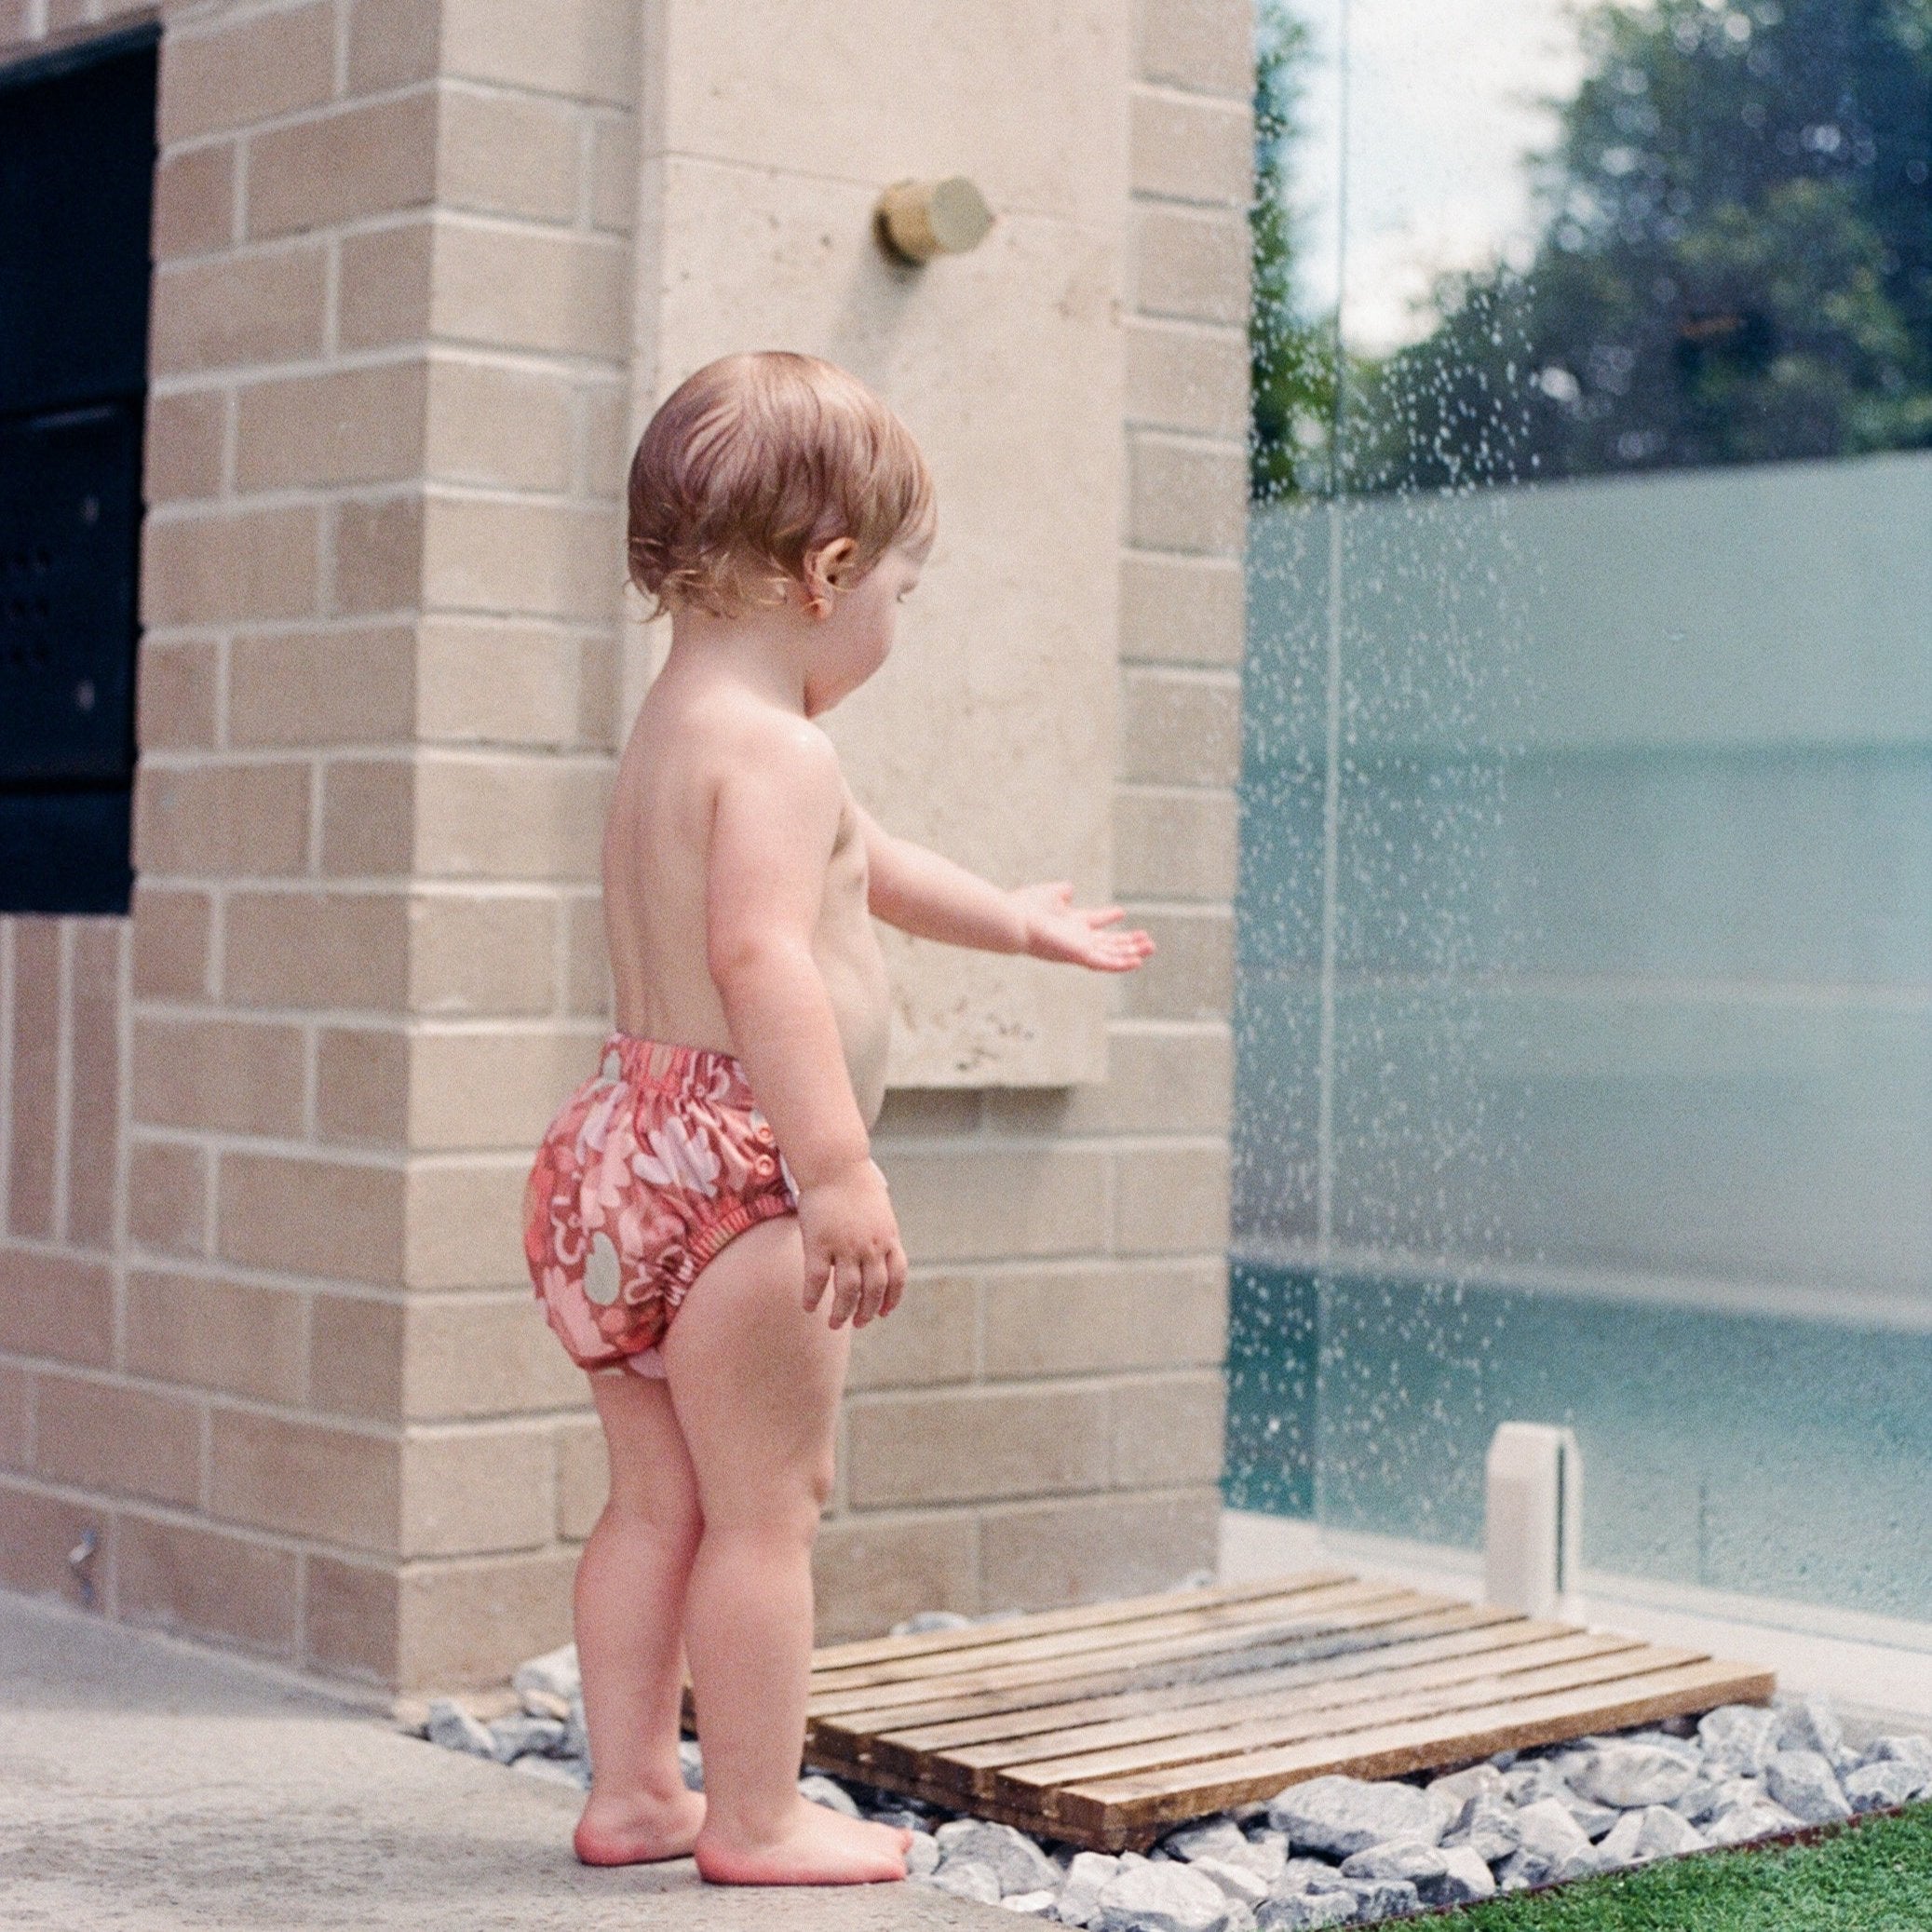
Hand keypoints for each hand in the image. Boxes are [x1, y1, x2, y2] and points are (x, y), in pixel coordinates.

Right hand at [796, 1158, 906, 1328]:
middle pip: (874, 1289)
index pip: (898, 1276)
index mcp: (888, 1237)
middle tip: (859, 1323)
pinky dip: (813, 1297)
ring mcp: (845, 1246)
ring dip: (843, 1312)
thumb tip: (884, 1247)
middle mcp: (870, 1246)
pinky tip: (809, 1306)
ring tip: (835, 1323)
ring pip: (847, 1291)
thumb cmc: (854, 1182)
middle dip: (868, 1311)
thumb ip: (882, 1232)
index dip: (892, 1298)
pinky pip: (817, 1280)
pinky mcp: (819, 1243)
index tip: (884, 1313)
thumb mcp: (880, 1208)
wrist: (834, 1164)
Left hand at [1012, 881, 1155, 971]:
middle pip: (1107, 943)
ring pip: (1110, 954)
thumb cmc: (1026, 908)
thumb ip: (1061, 892)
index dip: (1107, 917)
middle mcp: (1076, 939)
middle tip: (1148, 940)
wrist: (1014, 921)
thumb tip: (1069, 887)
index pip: (1094, 922)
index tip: (1120, 911)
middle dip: (1128, 942)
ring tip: (1150, 948)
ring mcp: (1079, 949)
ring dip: (1131, 952)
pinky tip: (1138, 961)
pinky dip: (1121, 963)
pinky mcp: (1079, 955)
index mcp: (1070, 924)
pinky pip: (1104, 963)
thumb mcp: (1049, 894)